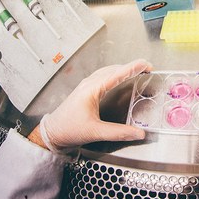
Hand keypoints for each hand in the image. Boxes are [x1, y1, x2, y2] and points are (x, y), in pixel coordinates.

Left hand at [29, 59, 151, 151]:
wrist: (51, 133)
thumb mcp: (96, 132)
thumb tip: (139, 133)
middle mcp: (89, 84)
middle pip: (114, 69)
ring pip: (108, 71)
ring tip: (137, 70)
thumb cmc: (69, 130)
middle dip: (132, 67)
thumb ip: (119, 132)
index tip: (146, 65)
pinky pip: (103, 76)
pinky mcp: (85, 90)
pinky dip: (115, 73)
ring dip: (123, 69)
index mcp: (92, 89)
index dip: (133, 68)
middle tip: (147, 68)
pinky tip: (119, 77)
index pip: (117, 74)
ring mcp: (86, 86)